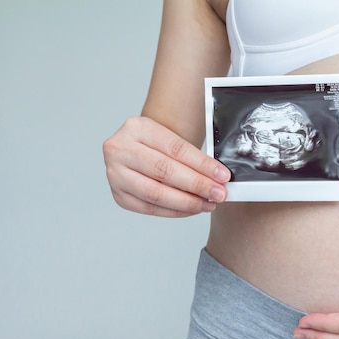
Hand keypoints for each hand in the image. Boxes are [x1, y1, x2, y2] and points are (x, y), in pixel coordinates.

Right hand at [103, 116, 230, 216]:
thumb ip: (192, 156)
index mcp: (137, 127)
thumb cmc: (159, 145)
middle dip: (197, 185)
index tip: (222, 176)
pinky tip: (192, 209)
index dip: (202, 165)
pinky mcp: (119, 195)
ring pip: (156, 193)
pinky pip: (150, 208)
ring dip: (187, 202)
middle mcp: (120, 149)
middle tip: (219, 193)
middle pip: (164, 171)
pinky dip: (174, 211)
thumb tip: (218, 179)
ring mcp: (115, 174)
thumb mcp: (171, 138)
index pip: (175, 149)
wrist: (138, 150)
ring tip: (208, 204)